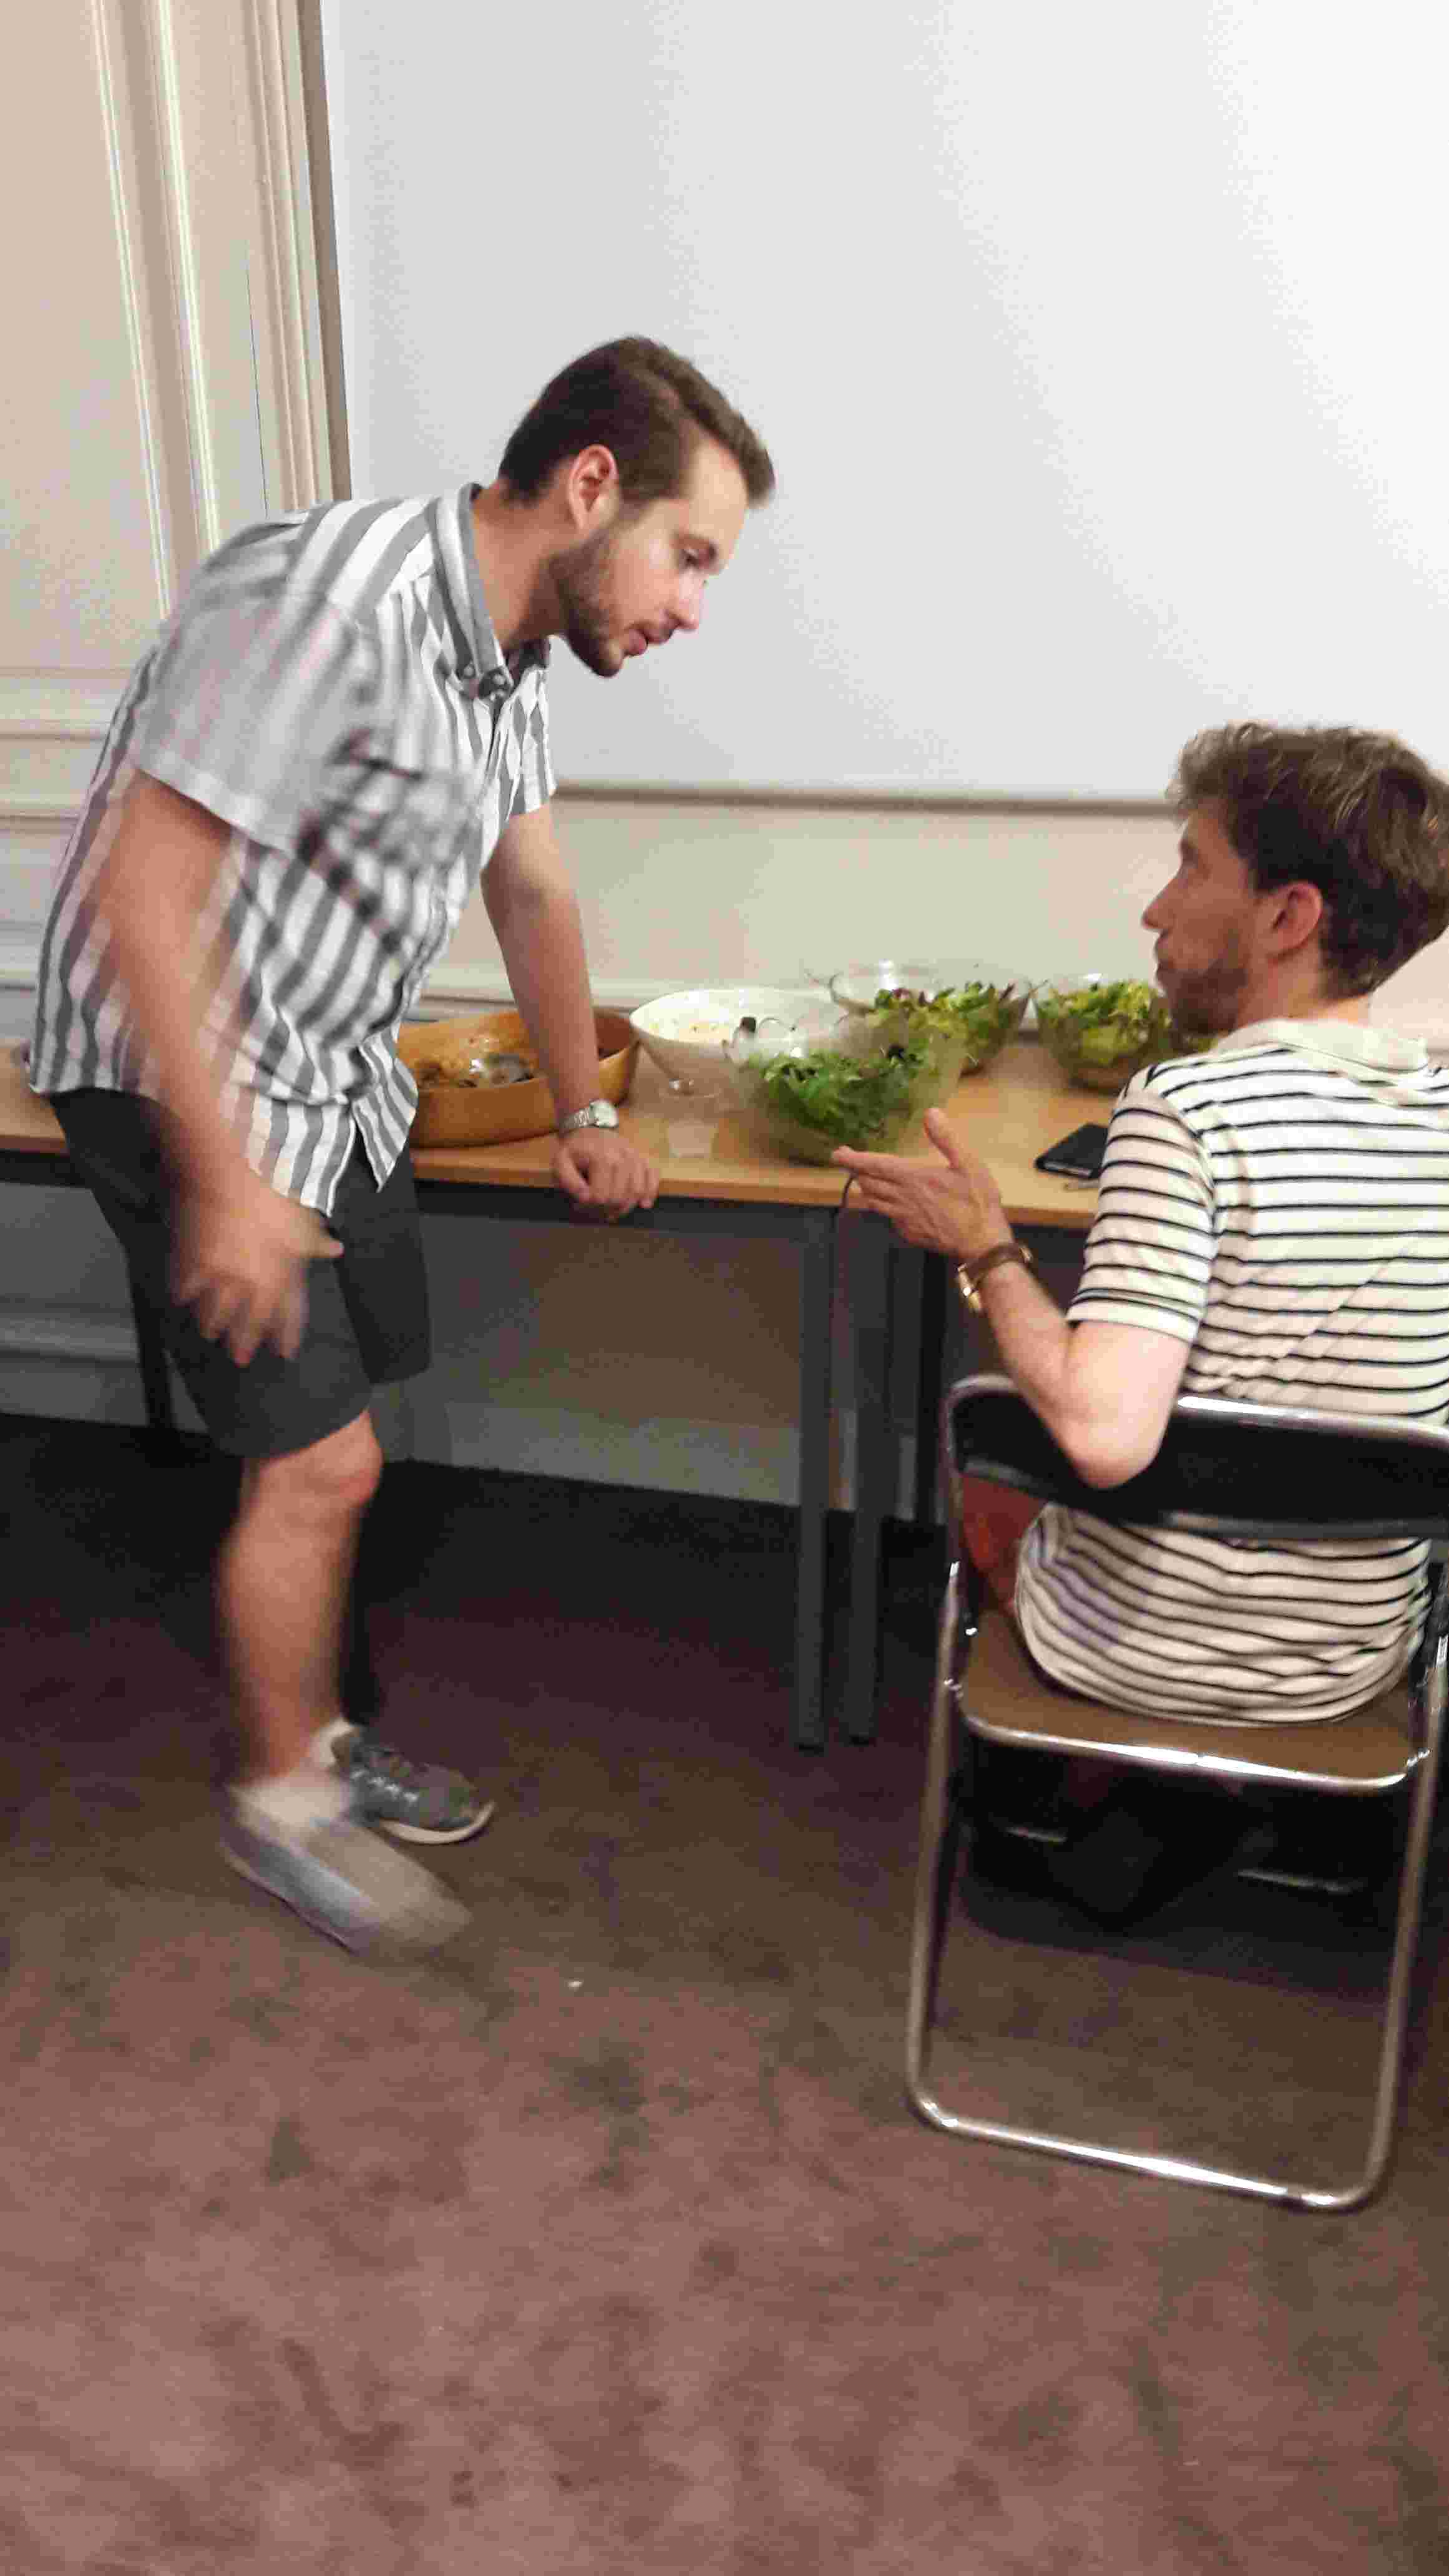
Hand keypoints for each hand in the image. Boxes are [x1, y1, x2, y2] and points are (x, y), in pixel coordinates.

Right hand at [172, 1164, 341, 1364]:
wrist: (227, 1174)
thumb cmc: (270, 1191)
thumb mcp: (302, 1215)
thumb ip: (316, 1240)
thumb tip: (337, 1249)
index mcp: (282, 1272)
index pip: (289, 1313)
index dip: (287, 1335)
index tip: (285, 1353)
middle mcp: (252, 1283)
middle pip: (248, 1322)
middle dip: (245, 1342)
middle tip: (240, 1359)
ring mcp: (220, 1276)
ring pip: (215, 1312)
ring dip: (212, 1325)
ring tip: (209, 1333)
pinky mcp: (192, 1262)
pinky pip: (187, 1287)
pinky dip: (184, 1293)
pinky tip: (181, 1299)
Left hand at [551, 1128, 658, 1219]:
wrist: (590, 1130)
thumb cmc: (575, 1150)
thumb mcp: (561, 1162)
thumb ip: (568, 1182)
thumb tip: (585, 1198)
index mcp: (602, 1158)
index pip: (600, 1197)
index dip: (588, 1207)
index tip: (578, 1204)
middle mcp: (623, 1157)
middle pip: (619, 1198)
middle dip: (604, 1210)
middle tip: (592, 1208)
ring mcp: (636, 1158)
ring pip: (637, 1193)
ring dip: (623, 1207)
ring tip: (608, 1208)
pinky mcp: (643, 1159)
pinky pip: (654, 1179)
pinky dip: (650, 1193)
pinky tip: (643, 1204)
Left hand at [832, 1107, 1011, 1262]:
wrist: (981, 1244)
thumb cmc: (978, 1202)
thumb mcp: (969, 1164)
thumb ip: (947, 1138)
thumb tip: (930, 1113)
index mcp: (913, 1178)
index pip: (875, 1165)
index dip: (853, 1159)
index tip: (836, 1153)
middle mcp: (902, 1199)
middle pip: (868, 1183)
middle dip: (856, 1170)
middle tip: (847, 1161)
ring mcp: (903, 1218)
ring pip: (874, 1201)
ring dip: (865, 1187)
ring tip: (862, 1178)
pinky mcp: (909, 1233)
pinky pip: (887, 1216)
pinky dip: (881, 1205)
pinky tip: (887, 1202)